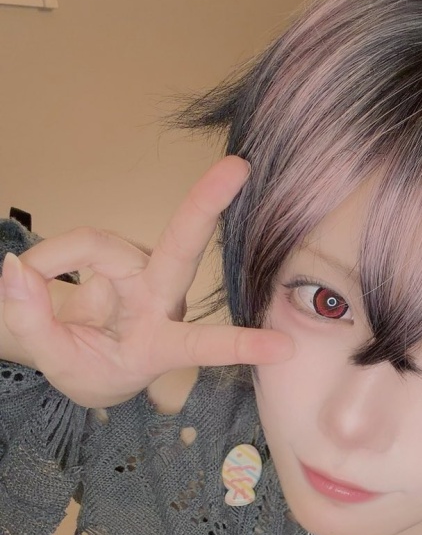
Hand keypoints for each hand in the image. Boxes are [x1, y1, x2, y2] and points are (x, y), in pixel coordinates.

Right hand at [0, 157, 292, 407]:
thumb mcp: (58, 362)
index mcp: (158, 344)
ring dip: (53, 260)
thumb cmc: (90, 368)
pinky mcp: (126, 254)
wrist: (85, 363)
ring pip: (97, 244)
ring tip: (26, 287)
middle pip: (182, 247)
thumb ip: (33, 322)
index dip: (239, 346)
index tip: (282, 348)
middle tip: (239, 166)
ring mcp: (145, 271)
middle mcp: (162, 301)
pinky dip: (51, 258)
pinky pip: (80, 244)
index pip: (199, 345)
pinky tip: (37, 275)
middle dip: (207, 205)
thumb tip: (14, 271)